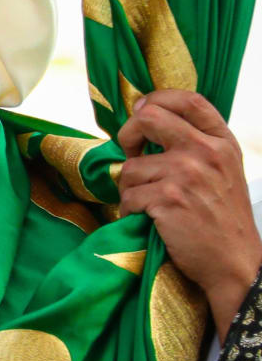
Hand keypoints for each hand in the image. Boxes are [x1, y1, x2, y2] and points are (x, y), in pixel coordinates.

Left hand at [118, 89, 261, 339]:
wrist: (234, 261)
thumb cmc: (221, 218)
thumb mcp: (223, 171)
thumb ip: (197, 145)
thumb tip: (147, 121)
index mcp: (222, 141)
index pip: (188, 99)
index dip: (156, 99)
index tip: (141, 110)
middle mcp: (206, 151)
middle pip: (148, 118)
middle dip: (127, 135)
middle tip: (129, 153)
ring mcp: (186, 174)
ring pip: (130, 168)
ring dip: (130, 190)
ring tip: (150, 206)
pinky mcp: (168, 199)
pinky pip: (127, 197)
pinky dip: (130, 212)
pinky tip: (149, 222)